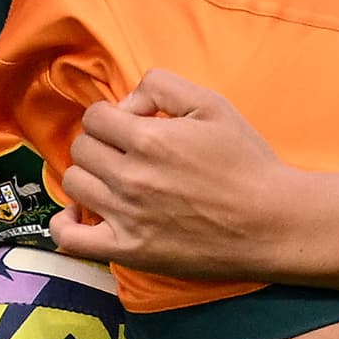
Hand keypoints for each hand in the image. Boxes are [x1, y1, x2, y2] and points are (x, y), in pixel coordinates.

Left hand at [53, 71, 306, 280]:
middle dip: (101, 142)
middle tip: (128, 152)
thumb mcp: (213, 104)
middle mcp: (131, 177)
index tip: (133, 126)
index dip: (113, 116)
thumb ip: (163, 87)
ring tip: (115, 179)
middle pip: (82, 147)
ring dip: (90, 175)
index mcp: (149, 139)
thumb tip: (126, 103)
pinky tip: (80, 215)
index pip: (96, 116)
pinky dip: (66, 224)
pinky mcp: (129, 251)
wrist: (272, 222)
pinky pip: (71, 239)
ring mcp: (126, 217)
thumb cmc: (247, 162)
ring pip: (75, 183)